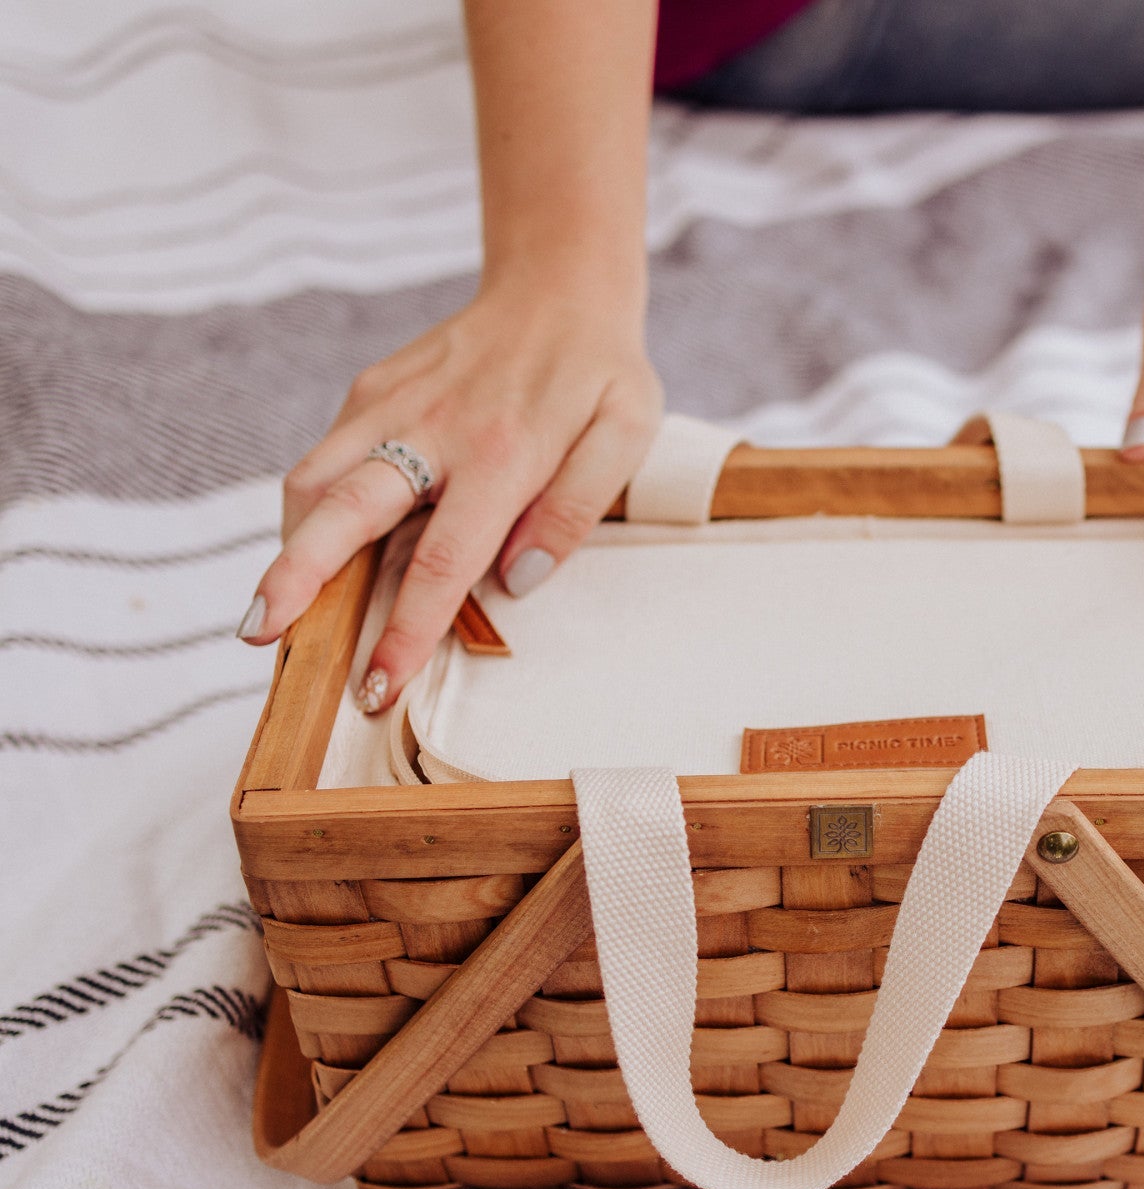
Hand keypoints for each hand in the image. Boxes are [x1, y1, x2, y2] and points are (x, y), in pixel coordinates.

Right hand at [237, 276, 661, 711]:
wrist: (558, 287)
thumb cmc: (598, 373)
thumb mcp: (622, 434)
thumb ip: (575, 508)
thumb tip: (518, 580)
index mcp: (500, 452)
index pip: (441, 561)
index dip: (405, 631)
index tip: (379, 686)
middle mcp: (431, 427)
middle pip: (343, 513)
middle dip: (295, 581)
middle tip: (260, 637)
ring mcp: (390, 403)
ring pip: (313, 481)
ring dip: (287, 548)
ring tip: (274, 612)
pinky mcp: (370, 389)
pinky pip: (325, 458)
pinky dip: (308, 512)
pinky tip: (312, 556)